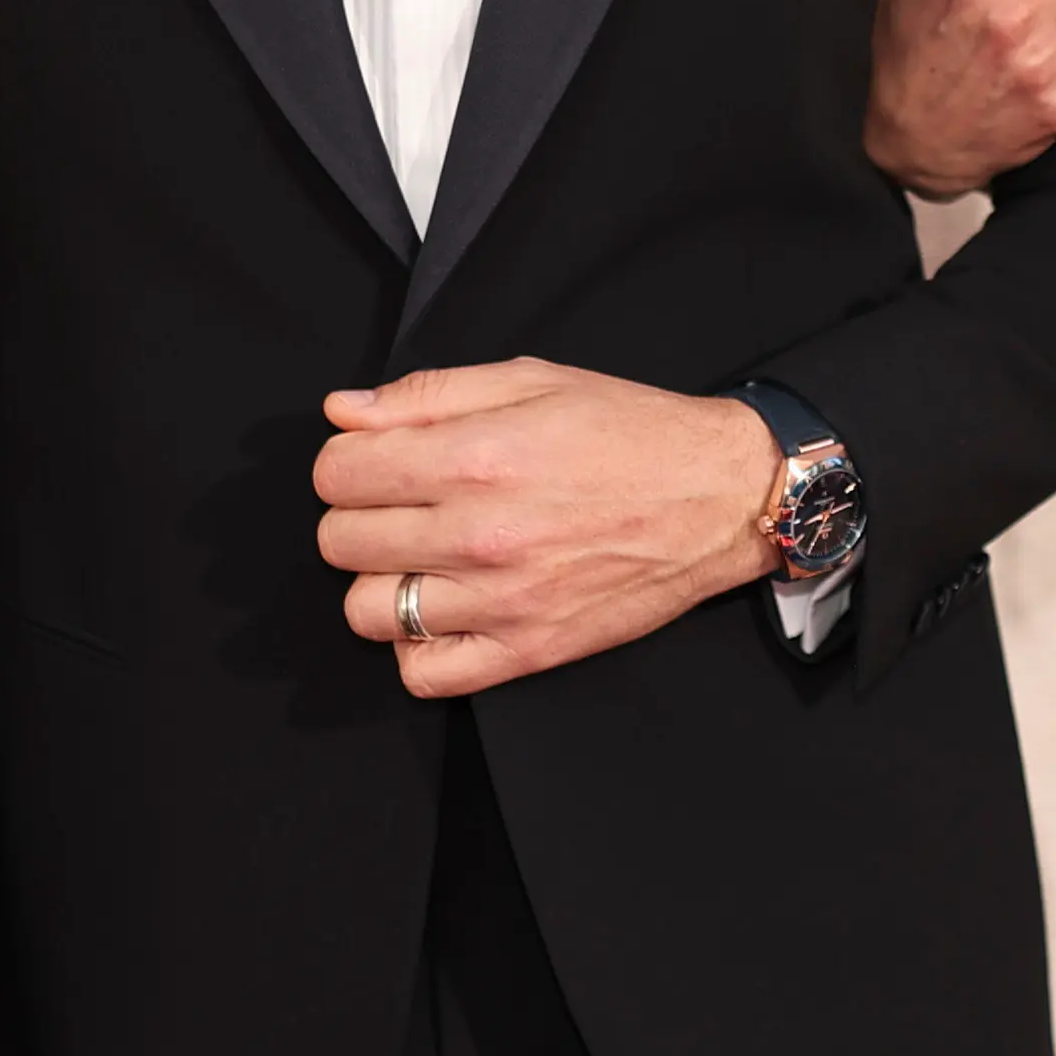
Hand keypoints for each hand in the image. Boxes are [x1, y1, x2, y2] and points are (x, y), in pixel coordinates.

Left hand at [317, 359, 779, 696]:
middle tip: (405, 507)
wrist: (719, 495)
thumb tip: (343, 412)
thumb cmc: (629, 432)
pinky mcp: (528, 650)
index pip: (336, 472)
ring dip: (382, 583)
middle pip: (340, 542)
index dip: (347, 461)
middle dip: (359, 517)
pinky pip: (424, 674)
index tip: (377, 462)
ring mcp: (502, 601)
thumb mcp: (532, 381)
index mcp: (474, 457)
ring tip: (422, 561)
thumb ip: (429, 393)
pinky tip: (444, 612)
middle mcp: (479, 533)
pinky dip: (417, 648)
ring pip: (368, 612)